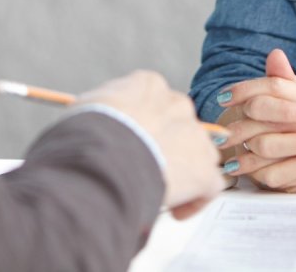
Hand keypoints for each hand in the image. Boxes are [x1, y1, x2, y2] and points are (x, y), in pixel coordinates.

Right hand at [82, 71, 226, 218]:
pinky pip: (209, 185)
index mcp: (148, 85)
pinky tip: (175, 211)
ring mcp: (195, 136)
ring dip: (183, 171)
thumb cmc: (87, 135)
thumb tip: (94, 118)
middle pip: (178, 126)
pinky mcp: (204, 168)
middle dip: (166, 147)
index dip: (142, 124)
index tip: (132, 141)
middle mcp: (176, 104)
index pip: (153, 101)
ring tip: (159, 191)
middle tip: (144, 168)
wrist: (103, 159)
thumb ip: (101, 110)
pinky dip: (195, 200)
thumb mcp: (86, 108)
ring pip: (198, 153)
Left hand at [221, 49, 295, 192]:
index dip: (243, 90)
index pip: (274, 86)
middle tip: (218, 142)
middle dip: (238, 132)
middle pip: (269, 119)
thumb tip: (272, 57)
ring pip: (280, 152)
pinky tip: (267, 185)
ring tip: (235, 170)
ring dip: (252, 164)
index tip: (220, 99)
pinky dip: (281, 184)